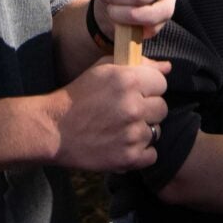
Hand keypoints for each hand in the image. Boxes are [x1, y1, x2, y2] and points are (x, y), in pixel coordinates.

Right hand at [50, 57, 168, 171]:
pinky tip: (122, 144)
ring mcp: (133, 134)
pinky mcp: (129, 157)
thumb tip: (167, 67)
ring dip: (142, 131)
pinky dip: (140, 152)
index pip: (162, 83)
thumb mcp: (103, 69)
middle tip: (126, 112)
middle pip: (162, 108)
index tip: (135, 93)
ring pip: (156, 131)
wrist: (54, 129)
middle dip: (147, 109)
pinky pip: (152, 154)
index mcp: (128, 80)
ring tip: (120, 129)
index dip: (149, 88)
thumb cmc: (78, 96)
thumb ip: (138, 64)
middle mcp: (134, 106)